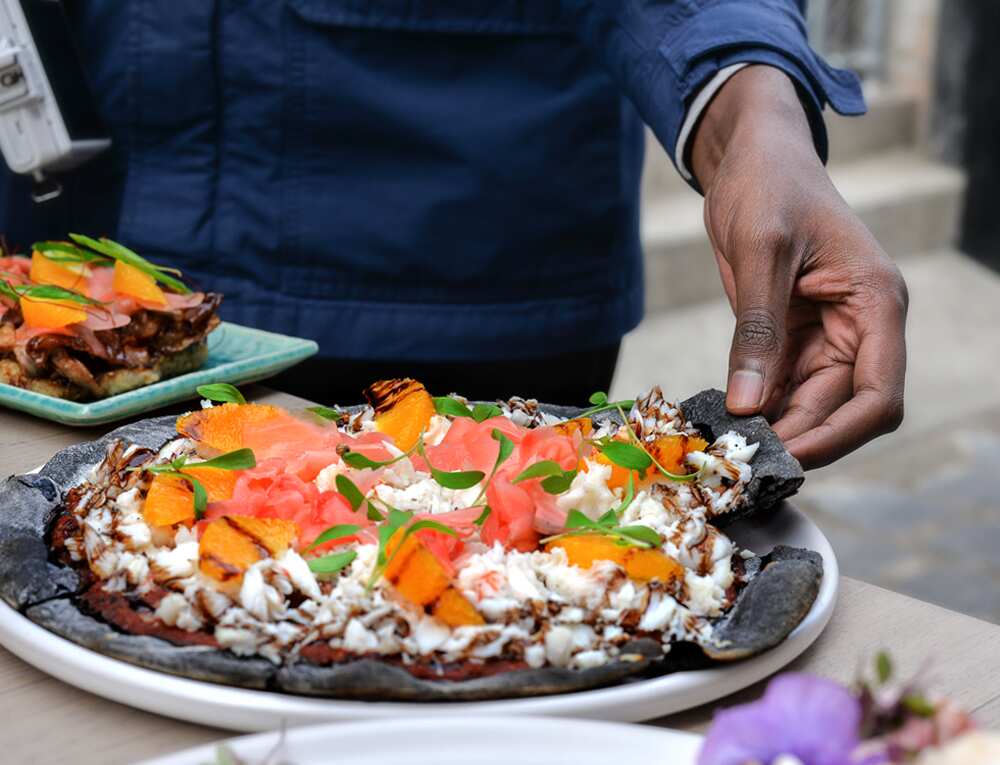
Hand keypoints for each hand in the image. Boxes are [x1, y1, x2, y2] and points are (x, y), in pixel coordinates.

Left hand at [690, 66, 907, 468]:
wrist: (753, 159)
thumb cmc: (769, 186)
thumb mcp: (761, 252)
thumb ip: (757, 329)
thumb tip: (747, 404)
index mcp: (876, 303)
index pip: (878, 394)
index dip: (838, 435)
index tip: (787, 455)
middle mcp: (861, 327)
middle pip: (842, 409)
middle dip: (798, 437)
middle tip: (741, 457)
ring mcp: (827, 334)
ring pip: (810, 405)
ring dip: (776, 427)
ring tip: (728, 445)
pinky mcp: (793, 336)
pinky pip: (783, 386)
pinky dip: (759, 406)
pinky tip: (726, 420)